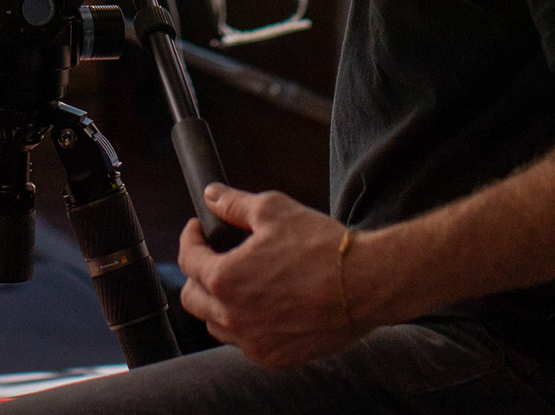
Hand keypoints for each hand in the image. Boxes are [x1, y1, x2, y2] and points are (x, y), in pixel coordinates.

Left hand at [177, 184, 363, 368]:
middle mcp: (233, 317)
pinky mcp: (276, 358)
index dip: (190, 238)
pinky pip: (246, 343)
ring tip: (239, 282)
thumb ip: (235, 205)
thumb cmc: (322, 247)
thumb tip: (212, 196)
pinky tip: (263, 307)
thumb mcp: (274, 210)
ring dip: (218, 303)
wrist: (366, 283)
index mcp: (226, 279)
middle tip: (213, 257)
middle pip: (192, 298)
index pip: (187, 260)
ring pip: (216, 325)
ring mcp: (254, 342)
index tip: (198, 229)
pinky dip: (246, 325)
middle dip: (197, 274)